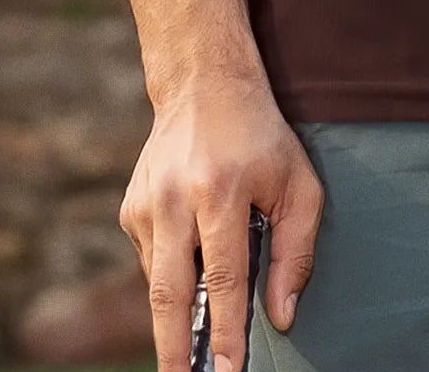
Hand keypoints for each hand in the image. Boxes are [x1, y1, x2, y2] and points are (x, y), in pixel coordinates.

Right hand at [120, 66, 323, 371]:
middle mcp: (175, 199)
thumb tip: (281, 316)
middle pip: (170, 295)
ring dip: (178, 317)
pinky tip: (193, 265)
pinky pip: (153, 263)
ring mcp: (145, 205)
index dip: (225, 332)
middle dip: (176, 350)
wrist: (203, 83)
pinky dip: (173, 278)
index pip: (223, 278)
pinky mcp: (130, 210)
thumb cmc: (261, 137)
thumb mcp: (297, 183)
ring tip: (195, 346)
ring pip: (159, 283)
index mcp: (221, 191)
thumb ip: (294, 251)